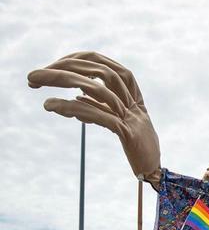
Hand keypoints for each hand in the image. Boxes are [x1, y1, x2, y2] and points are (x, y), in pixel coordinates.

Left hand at [28, 52, 161, 183]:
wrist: (154, 169)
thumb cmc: (136, 146)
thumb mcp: (117, 121)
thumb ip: (101, 106)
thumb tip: (78, 96)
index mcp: (129, 93)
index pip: (99, 62)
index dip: (72, 60)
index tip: (49, 68)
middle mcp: (131, 100)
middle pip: (96, 70)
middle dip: (61, 67)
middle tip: (33, 75)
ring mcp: (131, 115)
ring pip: (96, 88)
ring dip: (61, 80)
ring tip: (35, 82)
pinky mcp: (128, 133)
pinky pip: (98, 115)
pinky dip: (72, 107)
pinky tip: (52, 106)